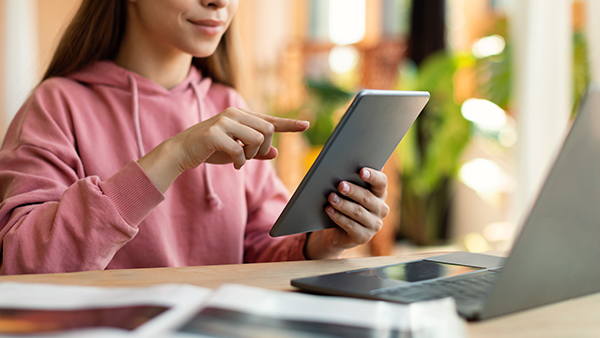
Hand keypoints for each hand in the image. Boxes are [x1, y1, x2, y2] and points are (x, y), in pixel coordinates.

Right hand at [175, 107, 308, 170]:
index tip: (305, 125)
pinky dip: (241, 162)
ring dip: (252, 155)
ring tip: (241, 159)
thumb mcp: (236, 151)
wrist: (181, 151)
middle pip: (267, 131)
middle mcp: (234, 114)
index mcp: (241, 115)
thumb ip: (256, 151)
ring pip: (257, 139)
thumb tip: (276, 153)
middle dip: (264, 148)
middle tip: (250, 157)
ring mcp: (224, 122)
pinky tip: (235, 165)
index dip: (289, 124)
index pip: (269, 120)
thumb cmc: (210, 150)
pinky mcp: (214, 134)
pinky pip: (240, 151)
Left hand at [305, 168, 389, 259]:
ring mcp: (374, 225)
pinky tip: (329, 210)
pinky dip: (338, 217)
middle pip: (367, 197)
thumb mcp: (348, 191)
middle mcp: (381, 209)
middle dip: (353, 190)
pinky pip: (350, 226)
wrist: (337, 230)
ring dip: (343, 204)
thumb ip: (352, 178)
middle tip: (340, 185)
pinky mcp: (364, 237)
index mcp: (380, 193)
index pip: (381, 182)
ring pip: (358, 212)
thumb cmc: (344, 203)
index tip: (361, 171)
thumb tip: (347, 162)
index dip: (373, 176)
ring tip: (331, 197)